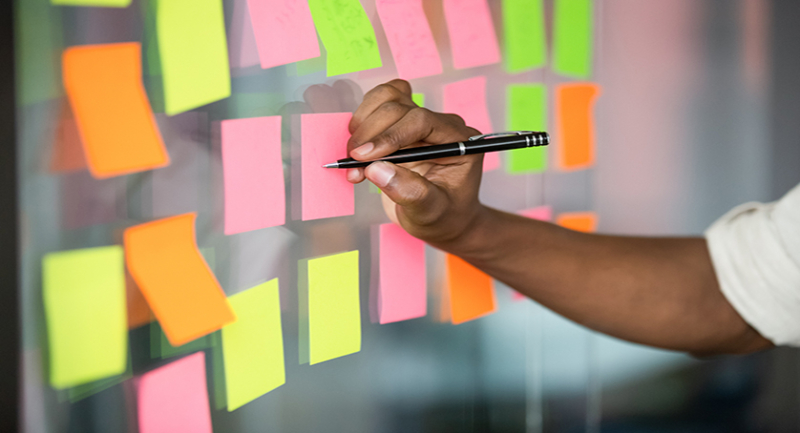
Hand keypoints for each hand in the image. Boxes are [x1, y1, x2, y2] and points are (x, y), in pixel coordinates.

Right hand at [347, 79, 485, 249]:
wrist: (442, 221)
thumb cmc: (443, 217)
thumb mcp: (430, 212)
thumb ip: (409, 191)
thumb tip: (375, 170)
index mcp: (459, 141)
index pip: (422, 121)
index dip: (389, 136)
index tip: (364, 157)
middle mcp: (442, 125)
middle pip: (399, 108)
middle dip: (370, 135)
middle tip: (352, 164)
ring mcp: (421, 120)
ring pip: (387, 98)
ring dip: (363, 125)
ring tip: (353, 160)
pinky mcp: (402, 123)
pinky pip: (378, 103)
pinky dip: (361, 122)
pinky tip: (357, 149)